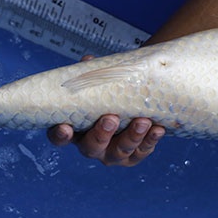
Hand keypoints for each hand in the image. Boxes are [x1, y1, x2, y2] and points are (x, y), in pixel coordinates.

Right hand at [46, 55, 164, 165]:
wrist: (134, 106)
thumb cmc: (109, 97)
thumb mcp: (100, 85)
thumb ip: (94, 75)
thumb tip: (89, 60)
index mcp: (75, 129)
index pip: (60, 137)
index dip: (60, 135)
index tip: (65, 126)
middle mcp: (92, 146)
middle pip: (92, 147)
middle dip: (101, 134)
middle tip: (111, 118)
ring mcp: (113, 154)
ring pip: (119, 151)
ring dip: (132, 136)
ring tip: (142, 121)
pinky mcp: (134, 156)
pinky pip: (142, 151)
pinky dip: (150, 140)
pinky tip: (158, 129)